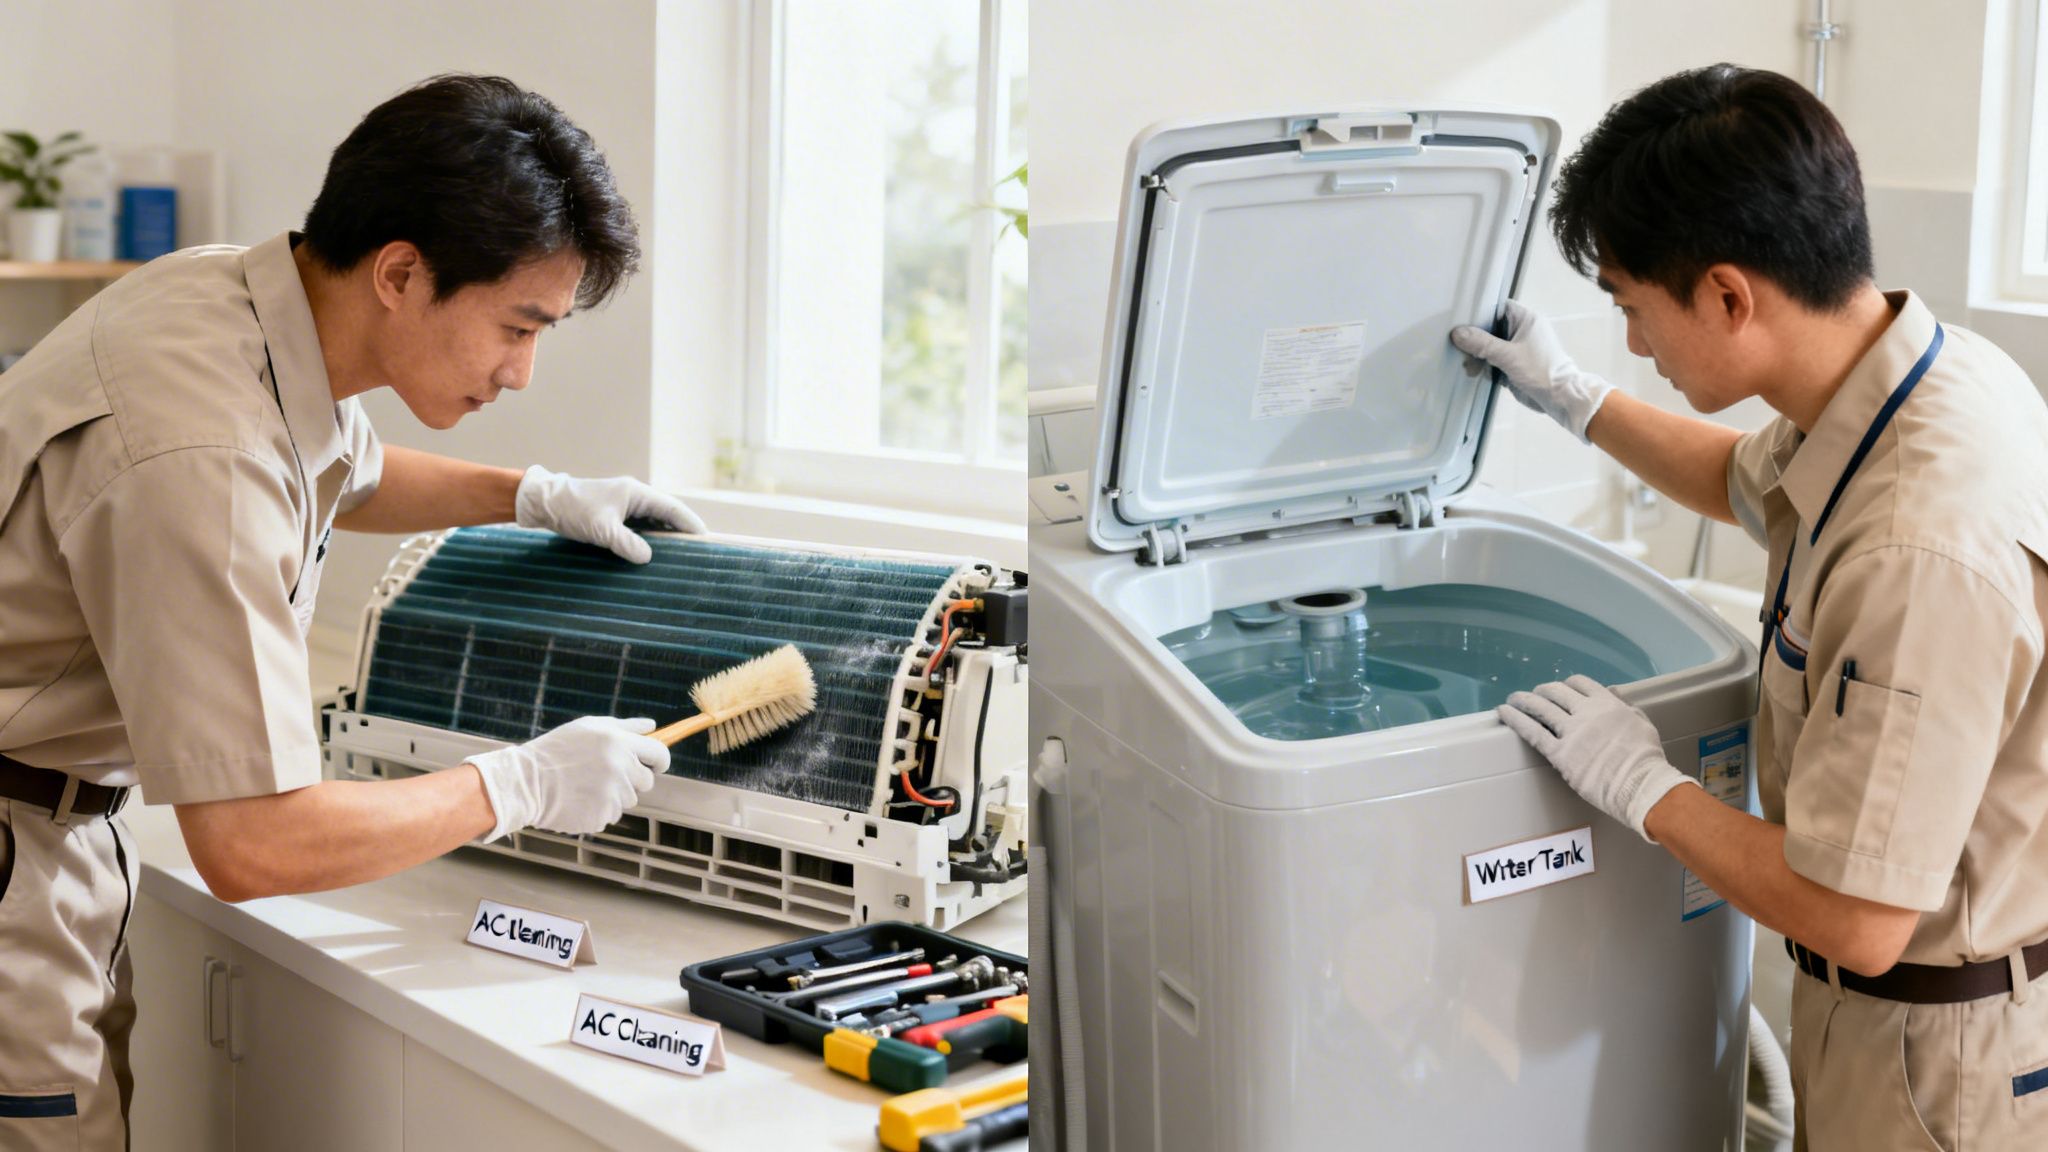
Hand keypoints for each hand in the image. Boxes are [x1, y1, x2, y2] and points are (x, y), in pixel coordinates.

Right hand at [467, 716, 666, 841]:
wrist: (524, 782)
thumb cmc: (556, 751)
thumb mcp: (588, 727)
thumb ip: (625, 726)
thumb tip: (653, 727)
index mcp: (618, 742)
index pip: (660, 754)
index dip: (660, 761)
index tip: (655, 765)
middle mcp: (619, 767)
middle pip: (646, 781)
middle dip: (632, 780)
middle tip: (603, 775)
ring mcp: (611, 793)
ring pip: (628, 800)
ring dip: (612, 795)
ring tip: (584, 786)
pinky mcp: (601, 815)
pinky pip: (611, 815)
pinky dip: (598, 810)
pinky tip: (578, 800)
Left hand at [515, 465, 706, 563]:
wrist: (545, 502)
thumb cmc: (573, 509)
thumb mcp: (601, 529)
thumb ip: (626, 543)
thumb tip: (648, 558)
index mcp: (636, 493)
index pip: (673, 508)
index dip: (691, 524)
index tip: (707, 539)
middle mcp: (634, 497)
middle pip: (666, 515)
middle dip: (681, 533)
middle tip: (697, 552)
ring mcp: (624, 506)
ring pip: (653, 523)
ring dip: (664, 538)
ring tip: (678, 557)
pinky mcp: (614, 516)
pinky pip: (639, 528)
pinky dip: (648, 540)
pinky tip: (650, 555)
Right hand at [1449, 299, 1615, 443]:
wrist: (1559, 398)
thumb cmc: (1541, 371)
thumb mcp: (1509, 356)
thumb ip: (1482, 344)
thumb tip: (1457, 333)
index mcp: (1526, 319)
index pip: (1497, 307)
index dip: (1479, 312)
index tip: (1461, 320)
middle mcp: (1521, 331)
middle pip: (1490, 328)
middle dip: (1475, 339)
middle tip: (1461, 348)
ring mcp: (1517, 348)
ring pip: (1489, 346)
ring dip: (1478, 356)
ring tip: (1469, 366)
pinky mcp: (1513, 365)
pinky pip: (1493, 360)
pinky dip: (1483, 366)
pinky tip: (1475, 373)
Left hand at [1498, 675, 1696, 841]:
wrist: (1639, 785)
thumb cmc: (1645, 759)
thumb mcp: (1641, 724)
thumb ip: (1625, 707)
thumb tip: (1615, 695)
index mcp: (1607, 703)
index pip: (1580, 683)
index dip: (1566, 685)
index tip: (1560, 690)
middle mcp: (1586, 712)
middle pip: (1556, 692)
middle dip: (1542, 691)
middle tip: (1534, 695)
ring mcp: (1571, 732)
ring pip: (1540, 707)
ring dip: (1523, 700)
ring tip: (1512, 699)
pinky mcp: (1559, 753)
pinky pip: (1532, 732)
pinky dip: (1515, 719)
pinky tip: (1504, 713)